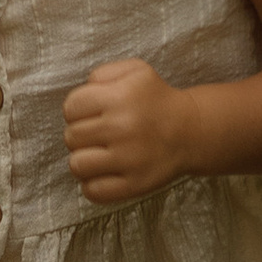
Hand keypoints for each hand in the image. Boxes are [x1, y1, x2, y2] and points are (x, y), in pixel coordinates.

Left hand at [62, 58, 196, 205]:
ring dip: (84, 160)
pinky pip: (93, 191)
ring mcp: (128, 160)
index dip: (77, 110)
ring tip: (99, 154)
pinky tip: (105, 173)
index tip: (91, 114)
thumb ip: (103, 73)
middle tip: (98, 134)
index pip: (71, 107)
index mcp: (119, 97)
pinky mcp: (134, 185)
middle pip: (71, 137)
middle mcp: (122, 128)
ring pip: (77, 165)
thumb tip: (84, 90)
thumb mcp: (135, 71)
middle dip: (80, 134)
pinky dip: (93, 184)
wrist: (190, 131)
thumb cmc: (157, 100)